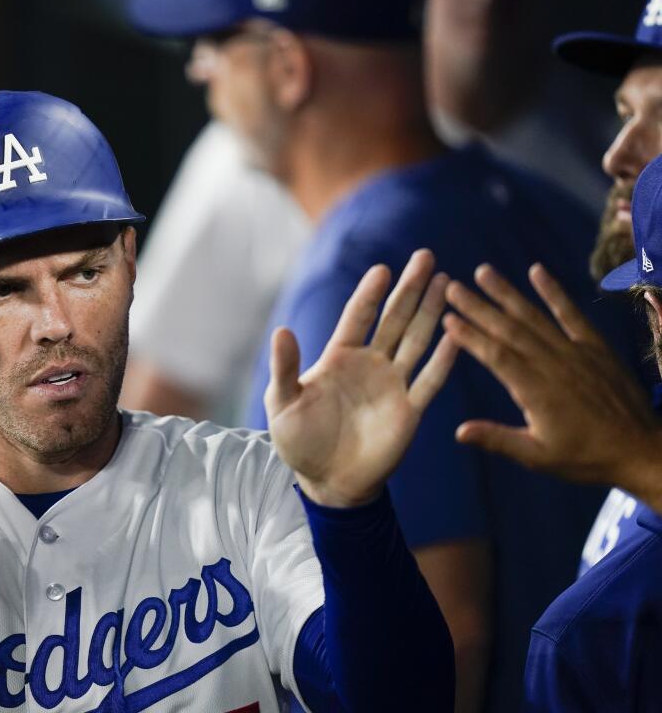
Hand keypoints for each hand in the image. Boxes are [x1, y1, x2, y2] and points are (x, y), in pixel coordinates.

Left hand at [265, 249, 457, 506]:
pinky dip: (445, 359)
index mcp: (339, 357)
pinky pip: (430, 381)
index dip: (370, 294)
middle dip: (410, 289)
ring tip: (447, 282)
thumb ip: (284, 367)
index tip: (383, 269)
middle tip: (426, 256)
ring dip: (432, 313)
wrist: (326, 481)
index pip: (357, 317)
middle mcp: (370, 364)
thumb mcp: (283, 402)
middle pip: (395, 319)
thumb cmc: (298, 440)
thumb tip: (281, 331)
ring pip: (417, 341)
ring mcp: (392, 384)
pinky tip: (457, 335)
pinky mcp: (409, 410)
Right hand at [443, 263, 661, 499]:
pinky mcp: (595, 347)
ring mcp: (575, 352)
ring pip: (535, 317)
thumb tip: (459, 431)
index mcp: (535, 391)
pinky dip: (554, 292)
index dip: (470, 336)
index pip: (496, 356)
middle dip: (479, 307)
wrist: (641, 450)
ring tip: (483, 271)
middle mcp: (552, 365)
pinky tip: (537, 271)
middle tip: (452, 286)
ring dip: (508, 293)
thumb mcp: (538, 457)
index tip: (447, 317)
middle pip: (509, 330)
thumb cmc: (585, 457)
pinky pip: (572, 314)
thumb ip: (498, 439)